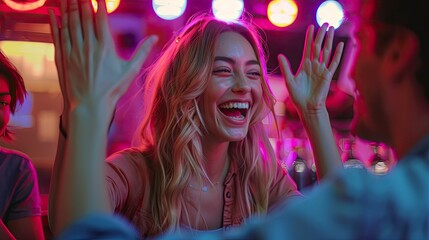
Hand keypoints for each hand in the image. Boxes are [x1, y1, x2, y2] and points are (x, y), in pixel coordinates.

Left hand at [49, 0, 156, 118]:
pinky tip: (53, 11)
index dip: (99, 3)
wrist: (90, 105)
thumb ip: (142, 52)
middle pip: (84, 17)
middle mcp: (88, 46)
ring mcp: (74, 51)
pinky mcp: (63, 58)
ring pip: (70, 23)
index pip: (101, 18)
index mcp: (105, 47)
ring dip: (68, 7)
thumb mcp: (131, 71)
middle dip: (82, 0)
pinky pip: (58, 35)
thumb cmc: (113, 89)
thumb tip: (155, 38)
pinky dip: (55, 22)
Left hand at [278, 24, 343, 115]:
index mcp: (305, 65)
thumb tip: (280, 55)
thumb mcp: (289, 80)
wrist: (307, 107)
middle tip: (325, 23)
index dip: (309, 37)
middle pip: (318, 46)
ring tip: (332, 29)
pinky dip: (338, 54)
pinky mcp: (328, 76)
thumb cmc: (297, 96)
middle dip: (321, 35)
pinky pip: (334, 62)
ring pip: (327, 51)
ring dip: (329, 40)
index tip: (311, 27)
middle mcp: (314, 65)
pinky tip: (341, 44)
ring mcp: (322, 70)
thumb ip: (286, 67)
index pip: (308, 47)